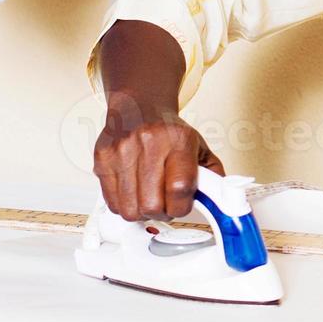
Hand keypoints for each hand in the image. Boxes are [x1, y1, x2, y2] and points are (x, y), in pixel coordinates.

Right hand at [92, 94, 223, 221]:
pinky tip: (135, 193)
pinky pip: (112, 203)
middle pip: (151, 204)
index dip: (182, 207)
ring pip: (129, 209)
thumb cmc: (170, 132)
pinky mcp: (102, 160)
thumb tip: (220, 202)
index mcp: (179, 141)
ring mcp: (121, 152)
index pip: (180, 188)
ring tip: (150, 199)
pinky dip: (125, 206)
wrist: (138, 108)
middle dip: (162, 213)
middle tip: (166, 205)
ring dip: (142, 213)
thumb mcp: (200, 148)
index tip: (184, 206)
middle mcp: (148, 144)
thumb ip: (213, 176)